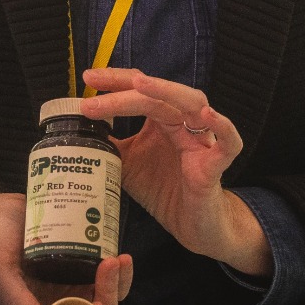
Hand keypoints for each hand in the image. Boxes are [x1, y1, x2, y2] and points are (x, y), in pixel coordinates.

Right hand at [0, 191, 132, 304]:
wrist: (0, 207)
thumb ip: (15, 296)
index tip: (98, 302)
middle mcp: (60, 300)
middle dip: (109, 294)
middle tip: (110, 266)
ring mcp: (73, 283)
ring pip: (106, 295)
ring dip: (118, 283)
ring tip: (118, 259)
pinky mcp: (82, 262)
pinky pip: (108, 275)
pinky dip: (119, 271)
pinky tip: (120, 255)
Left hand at [80, 68, 271, 276]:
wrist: (192, 225)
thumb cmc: (164, 189)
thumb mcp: (127, 164)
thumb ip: (108, 145)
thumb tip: (75, 130)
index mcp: (162, 118)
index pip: (140, 89)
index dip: (115, 81)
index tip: (88, 79)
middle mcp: (183, 122)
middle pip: (158, 94)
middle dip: (126, 88)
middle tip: (94, 89)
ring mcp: (202, 141)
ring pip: (192, 104)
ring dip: (167, 91)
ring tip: (142, 84)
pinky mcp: (216, 166)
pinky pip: (229, 143)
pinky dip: (222, 126)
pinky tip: (207, 114)